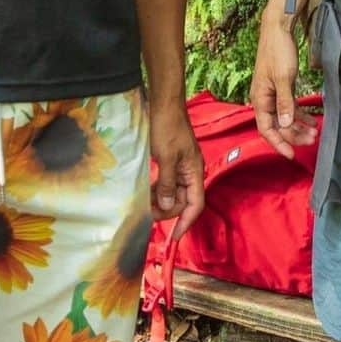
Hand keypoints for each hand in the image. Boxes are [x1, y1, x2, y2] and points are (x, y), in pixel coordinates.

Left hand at [149, 102, 203, 239]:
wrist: (164, 104)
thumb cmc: (167, 127)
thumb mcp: (166, 157)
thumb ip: (167, 183)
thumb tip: (167, 206)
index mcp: (194, 171)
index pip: (196, 204)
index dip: (186, 222)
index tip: (174, 237)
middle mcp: (191, 171)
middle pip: (183, 201)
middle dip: (168, 210)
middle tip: (148, 213)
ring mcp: (181, 166)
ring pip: (174, 193)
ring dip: (161, 201)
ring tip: (145, 203)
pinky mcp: (172, 162)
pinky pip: (167, 183)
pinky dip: (158, 190)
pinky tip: (147, 191)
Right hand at [250, 16, 317, 159]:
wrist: (278, 28)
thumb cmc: (278, 51)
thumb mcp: (284, 78)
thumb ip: (285, 103)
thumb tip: (284, 125)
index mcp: (260, 99)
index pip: (266, 129)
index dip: (278, 143)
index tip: (291, 154)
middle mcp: (264, 98)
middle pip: (278, 125)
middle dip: (294, 135)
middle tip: (312, 140)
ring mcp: (273, 93)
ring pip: (285, 117)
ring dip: (299, 126)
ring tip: (315, 132)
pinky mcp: (281, 86)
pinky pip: (290, 106)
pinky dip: (300, 114)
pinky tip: (312, 120)